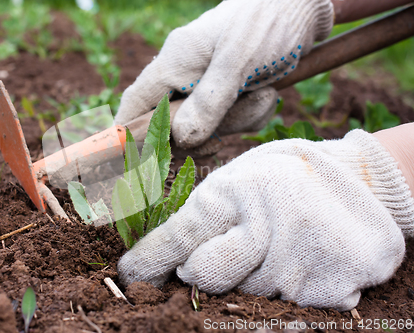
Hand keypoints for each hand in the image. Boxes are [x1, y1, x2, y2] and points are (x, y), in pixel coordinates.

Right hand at [114, 0, 333, 147]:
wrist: (302, 6)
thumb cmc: (267, 23)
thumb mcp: (239, 62)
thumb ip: (209, 102)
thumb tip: (182, 139)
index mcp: (174, 62)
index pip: (136, 102)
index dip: (129, 133)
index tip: (134, 162)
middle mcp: (185, 74)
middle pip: (174, 124)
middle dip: (206, 132)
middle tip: (228, 128)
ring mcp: (207, 83)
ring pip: (209, 124)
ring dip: (238, 119)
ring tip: (262, 94)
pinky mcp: (229, 90)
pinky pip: (232, 118)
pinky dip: (251, 114)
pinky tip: (267, 94)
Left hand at [118, 130, 413, 310]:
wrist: (354, 180)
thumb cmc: (280, 178)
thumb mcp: (238, 178)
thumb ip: (203, 214)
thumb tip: (164, 258)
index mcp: (237, 191)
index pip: (180, 236)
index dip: (150, 259)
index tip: (131, 274)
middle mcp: (266, 226)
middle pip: (207, 276)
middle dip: (203, 270)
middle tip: (229, 246)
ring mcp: (299, 260)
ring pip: (246, 293)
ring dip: (252, 274)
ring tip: (275, 242)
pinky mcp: (329, 287)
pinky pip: (284, 304)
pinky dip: (284, 287)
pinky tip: (299, 258)